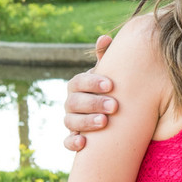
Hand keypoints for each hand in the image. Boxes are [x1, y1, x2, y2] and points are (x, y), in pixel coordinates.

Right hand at [63, 36, 116, 150]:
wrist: (111, 112)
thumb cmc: (110, 89)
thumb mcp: (109, 73)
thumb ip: (106, 57)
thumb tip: (104, 37)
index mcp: (78, 85)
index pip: (79, 81)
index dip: (93, 82)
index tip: (111, 85)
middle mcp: (71, 102)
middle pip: (75, 102)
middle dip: (93, 103)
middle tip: (114, 106)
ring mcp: (71, 120)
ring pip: (70, 121)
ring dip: (86, 122)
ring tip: (104, 122)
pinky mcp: (74, 138)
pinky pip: (67, 142)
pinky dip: (72, 143)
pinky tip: (83, 143)